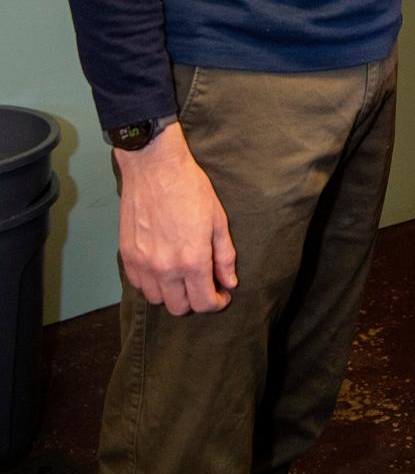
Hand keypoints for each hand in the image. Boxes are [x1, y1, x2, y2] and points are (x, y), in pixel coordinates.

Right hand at [115, 123, 236, 315]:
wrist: (154, 165)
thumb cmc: (189, 187)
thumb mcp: (217, 219)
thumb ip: (224, 255)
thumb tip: (229, 282)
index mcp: (192, 260)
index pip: (203, 303)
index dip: (216, 303)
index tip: (221, 295)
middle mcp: (165, 267)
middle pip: (179, 308)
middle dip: (195, 300)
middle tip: (203, 284)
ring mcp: (143, 263)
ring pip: (157, 299)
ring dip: (171, 293)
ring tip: (182, 276)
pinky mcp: (127, 254)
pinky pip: (138, 284)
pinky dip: (151, 282)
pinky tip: (162, 267)